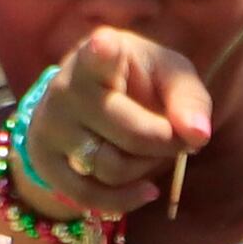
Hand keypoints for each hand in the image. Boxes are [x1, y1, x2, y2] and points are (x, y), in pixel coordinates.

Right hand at [14, 24, 217, 227]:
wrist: (83, 104)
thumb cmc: (137, 82)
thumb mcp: (169, 76)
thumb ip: (189, 99)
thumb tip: (198, 136)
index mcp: (99, 55)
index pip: (97, 56)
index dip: (101, 54)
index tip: (105, 43)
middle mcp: (66, 88)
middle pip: (130, 135)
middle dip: (166, 143)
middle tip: (178, 138)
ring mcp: (50, 126)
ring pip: (112, 168)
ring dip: (147, 168)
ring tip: (153, 153)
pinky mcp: (44, 161)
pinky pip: (89, 197)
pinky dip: (126, 200)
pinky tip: (147, 190)